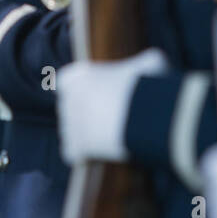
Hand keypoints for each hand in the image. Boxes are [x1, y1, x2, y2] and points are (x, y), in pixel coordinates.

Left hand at [55, 49, 168, 163]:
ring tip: (105, 138)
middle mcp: (70, 98)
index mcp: (80, 75)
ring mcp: (71, 123)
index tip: (91, 93)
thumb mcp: (150, 62)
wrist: (146, 115)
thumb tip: (150, 62)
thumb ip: (142, 62)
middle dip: (83, 112)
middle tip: (106, 118)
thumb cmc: (147, 85)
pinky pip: (71, 153)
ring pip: (70, 130)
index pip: (65, 80)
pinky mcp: (77, 147)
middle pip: (68, 106)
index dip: (77, 88)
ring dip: (83, 134)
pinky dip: (82, 155)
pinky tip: (96, 155)